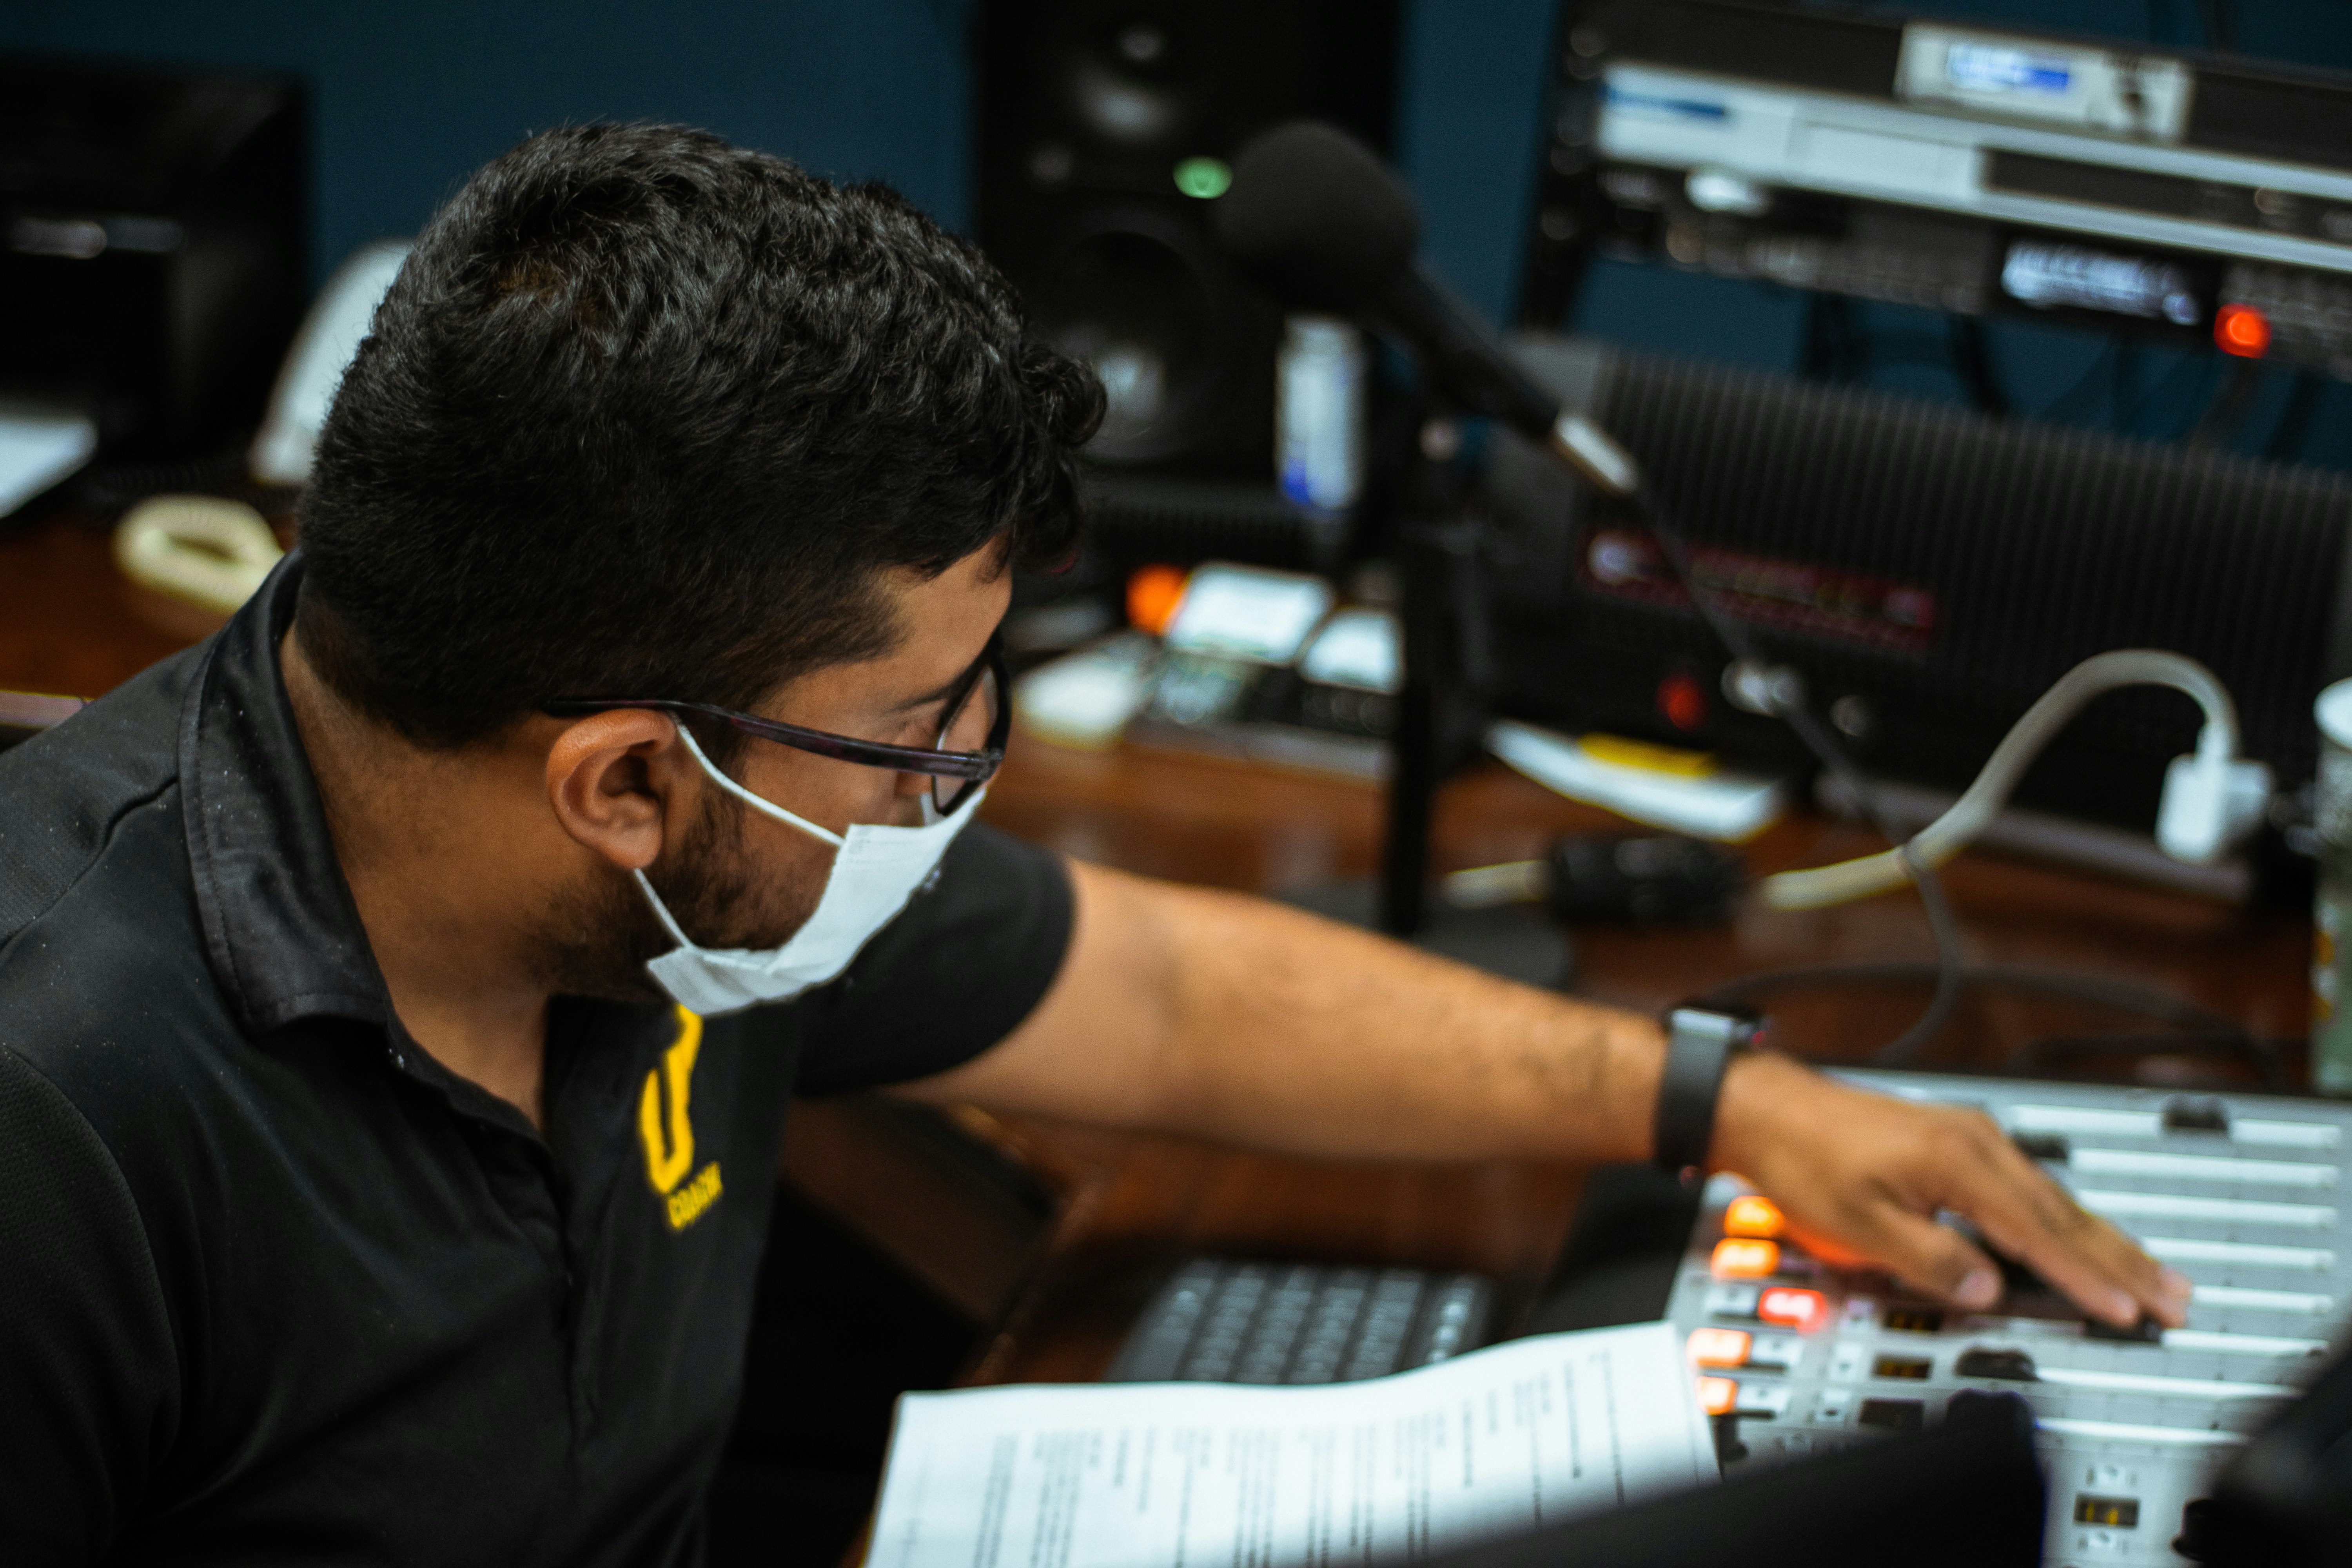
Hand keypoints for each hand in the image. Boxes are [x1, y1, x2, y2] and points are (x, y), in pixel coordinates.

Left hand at [1710, 1052, 2192, 1327]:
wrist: (1768, 1109)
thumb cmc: (1805, 1160)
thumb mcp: (1859, 1224)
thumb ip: (1929, 1260)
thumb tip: (1986, 1291)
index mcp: (1958, 1163)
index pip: (2038, 1234)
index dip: (2086, 1279)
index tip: (2129, 1311)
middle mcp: (1976, 1143)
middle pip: (2064, 1213)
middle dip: (2122, 1259)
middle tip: (2175, 1297)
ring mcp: (1971, 1139)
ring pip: (2053, 1199)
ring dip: (2103, 1240)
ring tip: (2152, 1274)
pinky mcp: (1959, 1143)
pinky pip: (2029, 1187)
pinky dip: (2065, 1217)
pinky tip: (2085, 1236)